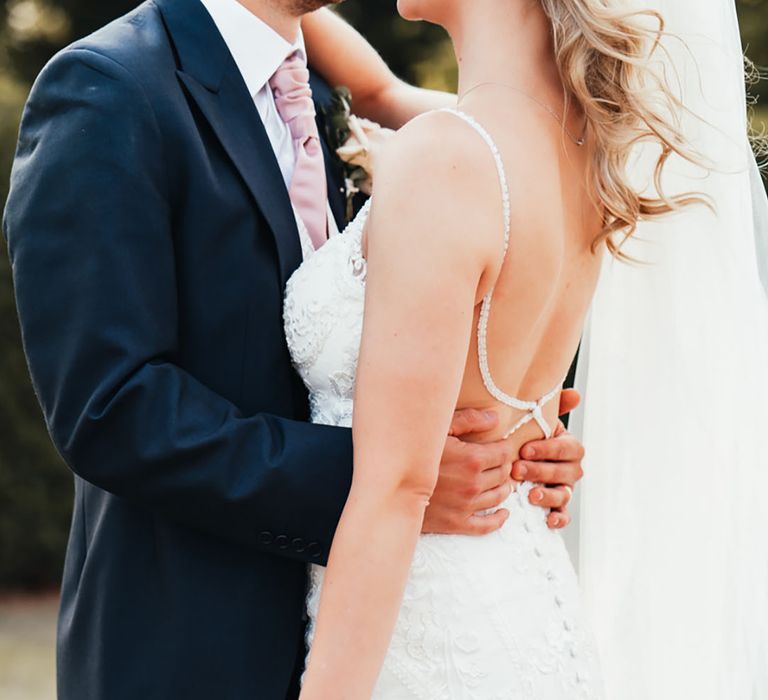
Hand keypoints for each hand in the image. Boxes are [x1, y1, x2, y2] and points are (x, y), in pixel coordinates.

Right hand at [422, 409, 515, 535]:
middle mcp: (472, 484)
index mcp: (471, 459)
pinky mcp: (456, 523)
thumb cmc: (414, 451)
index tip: (499, 445)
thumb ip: (468, 420)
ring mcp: (465, 506)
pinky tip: (502, 512)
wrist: (390, 482)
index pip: (505, 453)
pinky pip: (486, 525)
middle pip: (503, 474)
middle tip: (495, 461)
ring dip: (502, 486)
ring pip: (498, 496)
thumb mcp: (439, 428)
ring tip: (496, 479)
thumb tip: (494, 419)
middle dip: (502, 465)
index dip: (504, 447)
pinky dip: (498, 519)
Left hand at [511, 389, 584, 529]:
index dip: (549, 449)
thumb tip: (575, 394)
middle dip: (541, 471)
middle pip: (566, 472)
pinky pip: (563, 515)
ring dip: (549, 495)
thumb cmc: (524, 435)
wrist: (509, 458)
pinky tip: (547, 519)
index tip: (524, 449)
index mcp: (568, 446)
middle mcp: (570, 469)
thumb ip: (554, 405)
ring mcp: (564, 488)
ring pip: (564, 494)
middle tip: (518, 469)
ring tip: (530, 494)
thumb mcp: (535, 420)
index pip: (568, 448)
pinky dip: (558, 518)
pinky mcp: (556, 506)